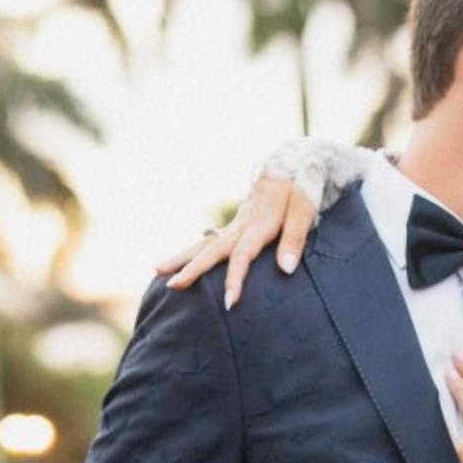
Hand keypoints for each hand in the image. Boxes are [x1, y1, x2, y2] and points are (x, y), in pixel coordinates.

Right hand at [154, 173, 317, 309]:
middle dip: (192, 269)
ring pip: (205, 242)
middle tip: (172, 286)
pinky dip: (194, 251)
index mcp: (259, 222)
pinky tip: (179, 262)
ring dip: (182, 257)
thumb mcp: (306, 208)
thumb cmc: (303, 185)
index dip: (234, 278)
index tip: (228, 302)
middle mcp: (242, 223)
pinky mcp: (237, 224)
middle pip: (212, 248)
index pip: (242, 255)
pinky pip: (211, 239)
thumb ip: (295, 238)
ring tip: (157, 270)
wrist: (293, 160)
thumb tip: (286, 270)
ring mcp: (236, 223)